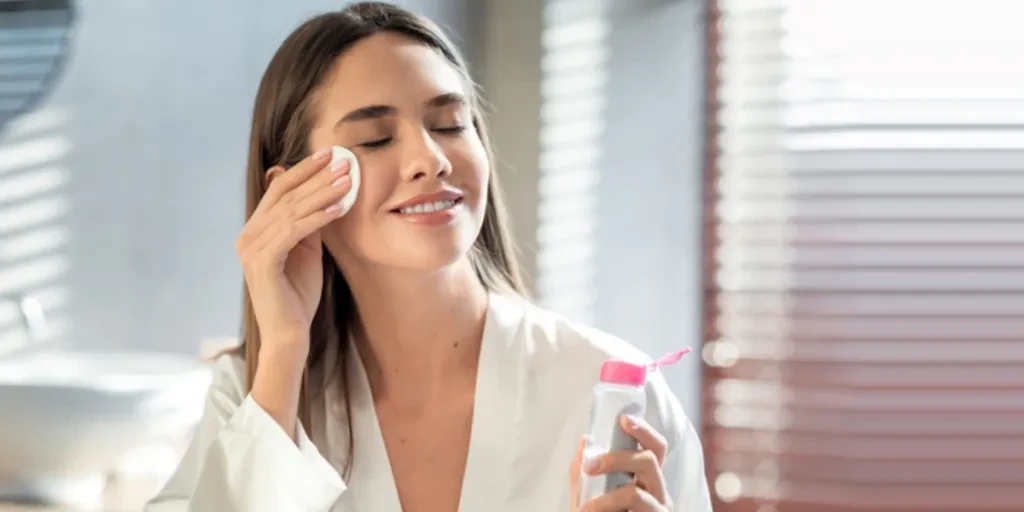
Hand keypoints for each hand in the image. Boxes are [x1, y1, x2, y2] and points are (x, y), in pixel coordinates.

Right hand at [235, 147, 351, 349]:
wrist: (289, 334)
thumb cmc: (298, 295)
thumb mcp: (306, 251)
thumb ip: (308, 223)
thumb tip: (323, 194)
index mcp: (255, 230)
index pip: (279, 190)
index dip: (303, 170)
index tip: (330, 154)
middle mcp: (247, 235)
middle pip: (284, 195)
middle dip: (316, 176)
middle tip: (344, 161)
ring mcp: (251, 248)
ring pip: (291, 210)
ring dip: (322, 192)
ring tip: (348, 180)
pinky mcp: (262, 261)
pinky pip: (293, 231)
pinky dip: (317, 217)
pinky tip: (339, 208)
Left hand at [570, 415, 671, 510]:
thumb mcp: (588, 497)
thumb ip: (585, 472)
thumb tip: (585, 440)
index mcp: (646, 480)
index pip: (655, 448)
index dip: (644, 430)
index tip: (623, 419)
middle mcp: (658, 493)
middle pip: (651, 460)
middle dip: (617, 457)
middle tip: (589, 465)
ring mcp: (659, 511)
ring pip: (637, 492)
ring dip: (605, 498)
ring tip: (583, 510)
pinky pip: (634, 509)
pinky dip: (606, 508)